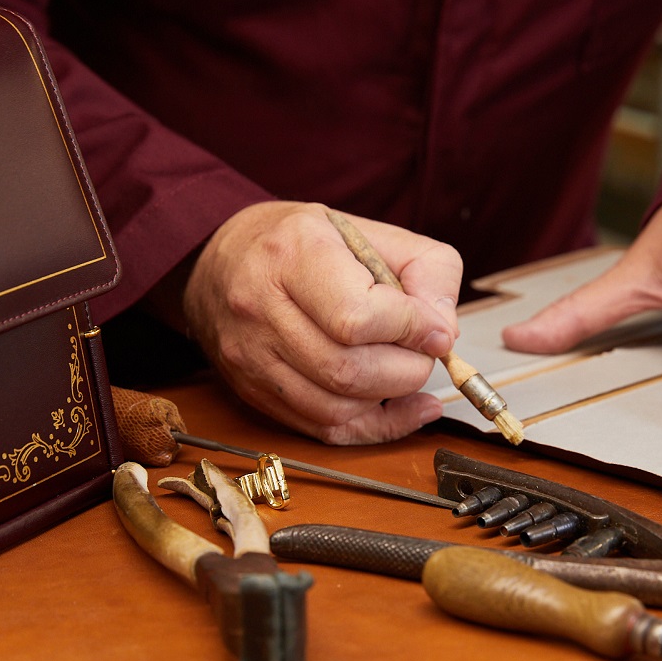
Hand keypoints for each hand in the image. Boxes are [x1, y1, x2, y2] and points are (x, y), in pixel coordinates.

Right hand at [182, 201, 462, 443]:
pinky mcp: (255, 393)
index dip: (410, 330)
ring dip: (389, 398)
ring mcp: (252, 358)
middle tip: (422, 352)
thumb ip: (426, 271)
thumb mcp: (369, 230)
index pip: (357, 317)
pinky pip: (324, 430)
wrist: (218, 263)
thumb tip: (443, 333)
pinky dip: (375, 426)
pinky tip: (403, 407)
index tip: (434, 329)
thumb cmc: (300, 245)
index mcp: (292, 255)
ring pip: (337, 408)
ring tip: (405, 370)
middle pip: (348, 371)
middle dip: (406, 370)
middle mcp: (262, 308)